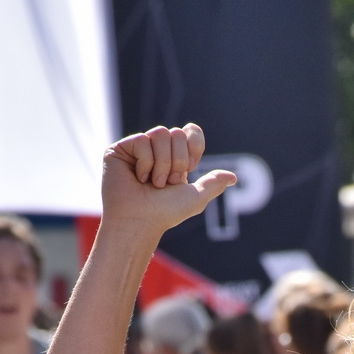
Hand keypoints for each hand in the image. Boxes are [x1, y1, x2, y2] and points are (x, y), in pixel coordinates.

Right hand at [100, 124, 236, 235]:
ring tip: (153, 183)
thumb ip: (213, 183)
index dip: (194, 146)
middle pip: (177, 133)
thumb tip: (233, 177)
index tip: (190, 168)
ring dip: (162, 163)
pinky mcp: (119, 149)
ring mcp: (137, 148)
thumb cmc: (165, 213)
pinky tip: (138, 178)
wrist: (140, 222)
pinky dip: (145, 163)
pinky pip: (141, 140)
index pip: (190, 132)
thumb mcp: (195, 198)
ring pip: (160, 133)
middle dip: (177, 161)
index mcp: (174, 157)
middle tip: (167, 183)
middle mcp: (156, 150)